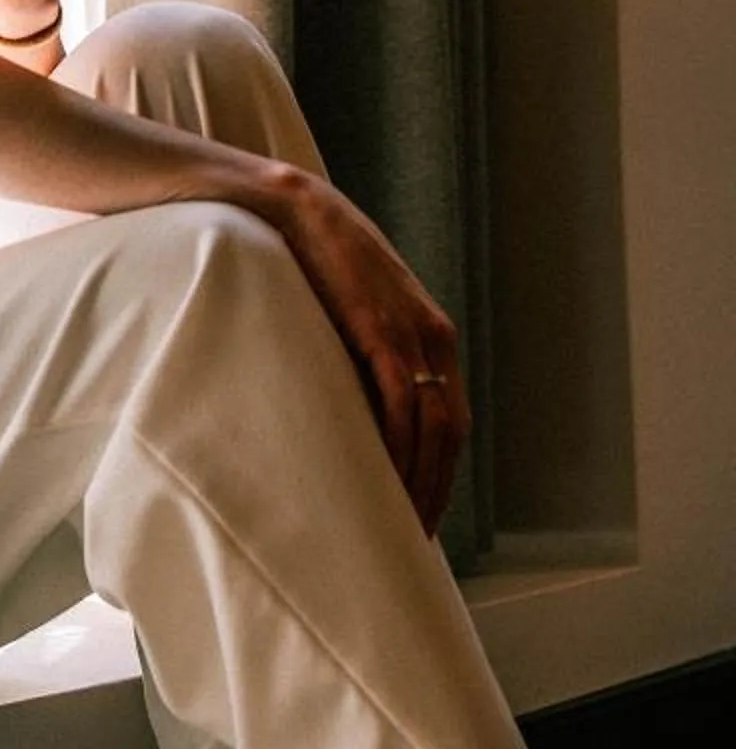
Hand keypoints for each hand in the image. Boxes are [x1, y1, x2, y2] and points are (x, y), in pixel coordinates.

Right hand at [259, 172, 469, 535]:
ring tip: (399, 524)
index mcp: (434, 337)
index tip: (421, 512)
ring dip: (420, 480)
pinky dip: (399, 447)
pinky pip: (401, 404)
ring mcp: (414, 335)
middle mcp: (435, 339)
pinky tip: (386, 480)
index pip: (451, 421)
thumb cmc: (315, 263)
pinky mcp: (383, 332)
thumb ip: (364, 354)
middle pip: (451, 433)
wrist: (298, 210)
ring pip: (433, 427)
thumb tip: (351, 407)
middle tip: (414, 537)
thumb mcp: (354, 315)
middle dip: (436, 488)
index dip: (441, 471)